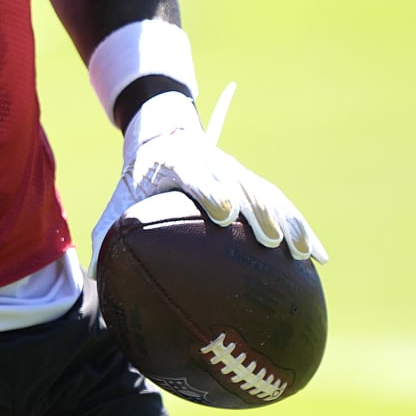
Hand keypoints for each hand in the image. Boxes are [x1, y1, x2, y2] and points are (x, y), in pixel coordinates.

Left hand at [89, 84, 327, 266]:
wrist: (164, 137)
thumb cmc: (140, 180)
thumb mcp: (120, 199)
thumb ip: (109, 234)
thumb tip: (96, 278)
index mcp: (178, 165)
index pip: (199, 175)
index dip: (212, 191)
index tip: (223, 213)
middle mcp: (214, 165)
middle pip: (242, 185)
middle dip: (257, 210)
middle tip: (270, 239)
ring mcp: (238, 172)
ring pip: (268, 195)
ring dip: (288, 222)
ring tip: (301, 253)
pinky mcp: (254, 183)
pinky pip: (284, 205)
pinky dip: (303, 229)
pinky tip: (320, 258)